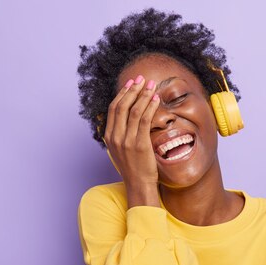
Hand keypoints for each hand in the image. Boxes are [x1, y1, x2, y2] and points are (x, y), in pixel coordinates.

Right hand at [104, 75, 160, 206]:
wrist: (139, 185)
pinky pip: (144, 120)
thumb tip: (128, 116)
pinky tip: (155, 99)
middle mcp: (115, 137)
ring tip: (151, 85)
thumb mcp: (122, 149)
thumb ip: (122, 133)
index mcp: (109, 137)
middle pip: (122, 106)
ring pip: (134, 110)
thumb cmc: (134, 167)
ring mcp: (127, 141)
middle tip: (142, 79)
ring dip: (143, 95)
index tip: (131, 83)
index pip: (113, 109)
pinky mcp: (139, 145)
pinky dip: (150, 106)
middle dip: (132, 89)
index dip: (122, 94)